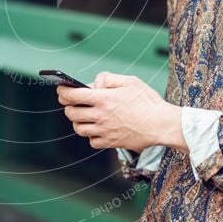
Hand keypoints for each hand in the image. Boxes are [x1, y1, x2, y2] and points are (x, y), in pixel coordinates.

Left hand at [56, 71, 180, 151]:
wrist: (162, 125)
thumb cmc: (147, 101)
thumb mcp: (129, 81)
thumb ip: (108, 78)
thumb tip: (94, 84)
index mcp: (103, 98)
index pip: (73, 95)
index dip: (63, 92)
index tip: (60, 90)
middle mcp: (100, 116)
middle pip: (71, 113)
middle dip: (68, 106)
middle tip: (72, 102)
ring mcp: (104, 131)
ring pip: (79, 128)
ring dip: (77, 121)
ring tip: (83, 115)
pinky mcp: (110, 143)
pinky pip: (92, 141)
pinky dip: (91, 135)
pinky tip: (97, 128)